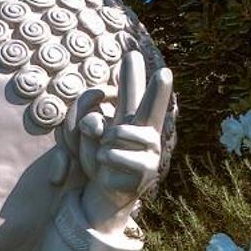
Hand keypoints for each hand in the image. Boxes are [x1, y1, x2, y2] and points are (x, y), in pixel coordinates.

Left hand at [77, 48, 172, 233]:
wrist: (105, 194)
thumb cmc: (99, 163)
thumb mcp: (85, 140)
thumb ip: (86, 124)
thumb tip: (96, 121)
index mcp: (131, 119)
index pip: (131, 93)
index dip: (134, 75)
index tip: (139, 56)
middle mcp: (145, 130)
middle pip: (150, 106)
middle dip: (158, 89)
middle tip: (165, 71)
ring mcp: (150, 148)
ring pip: (114, 134)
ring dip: (103, 146)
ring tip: (108, 158)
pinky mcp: (148, 167)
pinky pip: (112, 154)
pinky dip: (104, 161)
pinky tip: (112, 171)